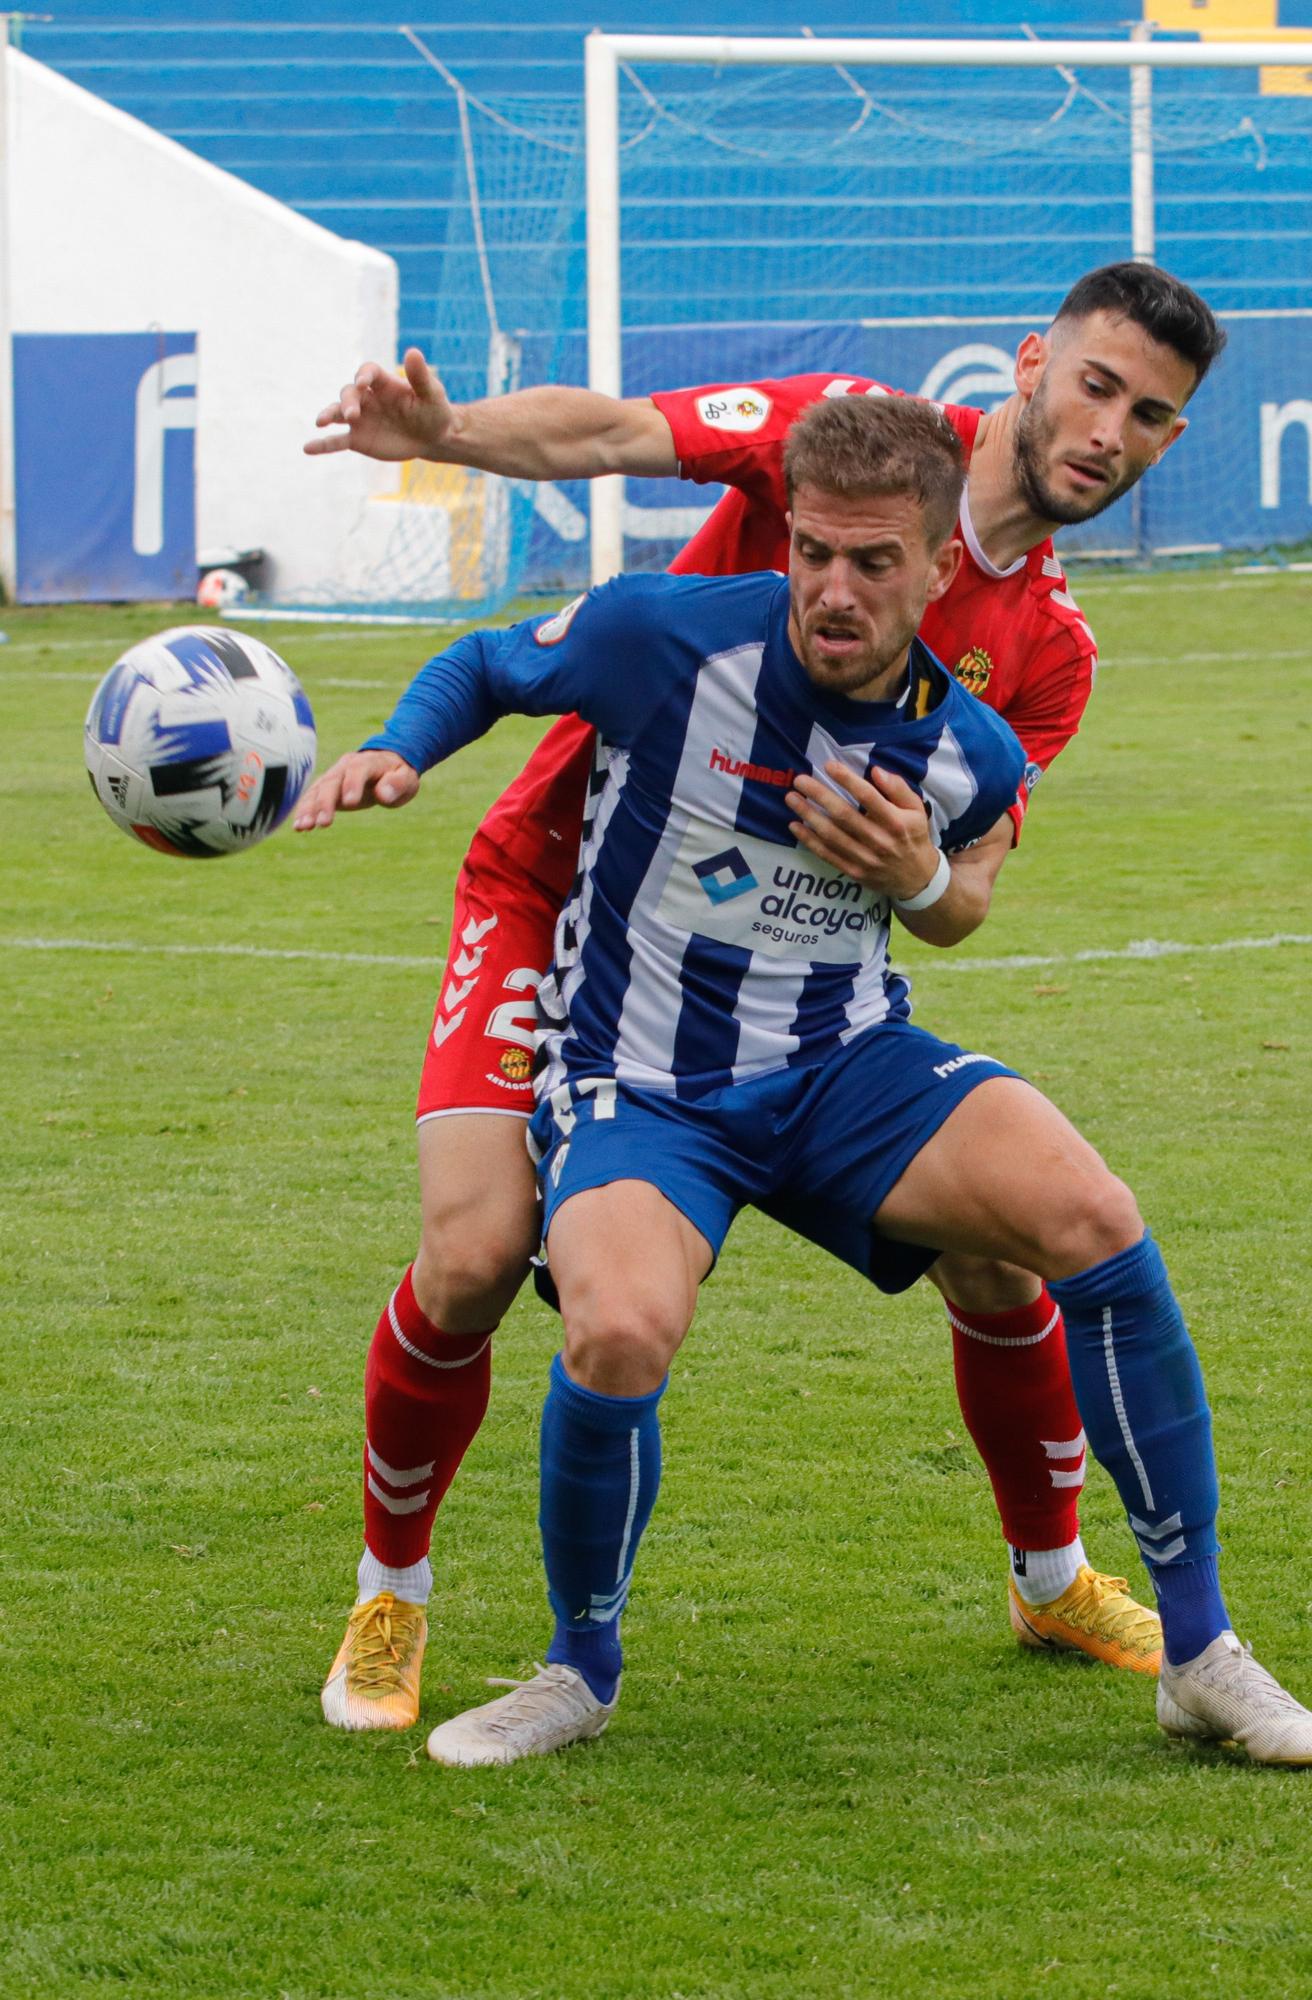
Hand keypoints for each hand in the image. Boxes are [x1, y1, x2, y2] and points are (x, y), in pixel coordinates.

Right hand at [294, 750, 419, 829]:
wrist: (384, 764)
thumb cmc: (398, 774)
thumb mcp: (406, 777)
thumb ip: (397, 784)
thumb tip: (382, 794)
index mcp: (368, 762)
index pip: (358, 770)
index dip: (353, 784)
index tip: (350, 803)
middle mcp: (346, 766)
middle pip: (332, 782)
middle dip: (325, 802)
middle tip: (323, 823)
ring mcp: (334, 776)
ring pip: (318, 790)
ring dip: (309, 808)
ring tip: (303, 827)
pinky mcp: (327, 789)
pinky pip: (313, 798)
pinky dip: (304, 810)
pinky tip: (298, 827)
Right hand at [304, 348, 456, 461]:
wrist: (432, 438)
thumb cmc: (433, 411)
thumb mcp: (432, 394)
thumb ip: (420, 376)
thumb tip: (413, 352)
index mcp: (383, 383)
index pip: (367, 372)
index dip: (363, 376)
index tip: (364, 384)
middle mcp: (367, 398)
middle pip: (349, 393)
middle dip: (348, 402)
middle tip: (352, 414)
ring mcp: (360, 419)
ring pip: (338, 413)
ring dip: (328, 415)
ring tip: (320, 422)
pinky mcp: (358, 439)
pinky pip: (337, 441)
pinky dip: (322, 445)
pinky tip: (307, 448)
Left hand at [786, 760, 938, 901]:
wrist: (916, 878)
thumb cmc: (913, 836)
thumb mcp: (916, 810)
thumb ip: (898, 789)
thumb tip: (876, 771)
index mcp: (896, 822)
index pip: (869, 797)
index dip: (847, 780)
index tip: (828, 765)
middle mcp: (879, 840)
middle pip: (844, 815)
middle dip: (819, 795)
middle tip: (799, 780)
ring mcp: (865, 858)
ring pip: (831, 835)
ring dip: (808, 816)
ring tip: (791, 799)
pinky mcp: (854, 871)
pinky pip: (827, 855)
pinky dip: (809, 841)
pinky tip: (795, 826)